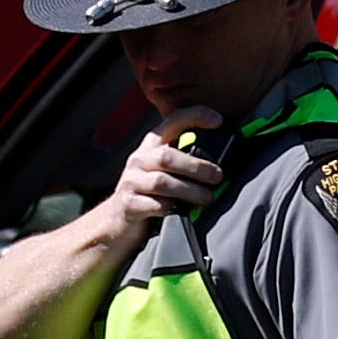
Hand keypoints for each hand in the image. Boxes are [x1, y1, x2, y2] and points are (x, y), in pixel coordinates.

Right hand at [101, 116, 226, 244]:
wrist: (117, 221)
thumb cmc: (148, 194)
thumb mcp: (162, 171)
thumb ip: (184, 162)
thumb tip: (220, 165)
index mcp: (151, 147)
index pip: (172, 121)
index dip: (195, 116)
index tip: (218, 121)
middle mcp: (139, 160)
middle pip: (167, 156)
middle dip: (196, 166)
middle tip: (217, 176)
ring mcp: (131, 182)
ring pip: (162, 182)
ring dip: (189, 190)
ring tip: (207, 198)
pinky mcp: (128, 205)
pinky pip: (154, 205)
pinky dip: (170, 208)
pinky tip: (181, 212)